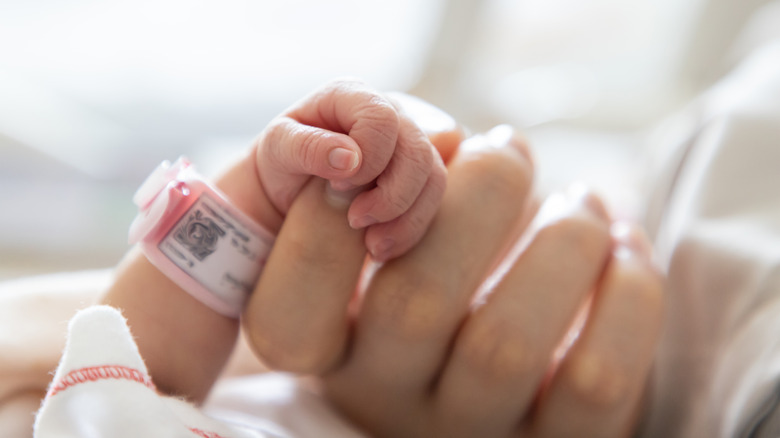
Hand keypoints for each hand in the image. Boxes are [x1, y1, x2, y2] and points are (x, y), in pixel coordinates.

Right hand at [244, 119, 663, 437]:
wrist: (517, 388)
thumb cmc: (445, 293)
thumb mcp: (391, 262)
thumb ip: (394, 201)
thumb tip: (446, 139)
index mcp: (336, 357)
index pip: (288, 316)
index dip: (321, 228)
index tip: (376, 160)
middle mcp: (393, 402)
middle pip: (413, 306)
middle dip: (475, 196)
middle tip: (507, 146)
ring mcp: (473, 432)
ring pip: (506, 344)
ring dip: (562, 239)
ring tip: (583, 199)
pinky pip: (594, 379)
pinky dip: (628, 293)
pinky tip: (624, 246)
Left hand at [252, 79, 447, 260]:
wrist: (288, 189)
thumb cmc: (281, 161)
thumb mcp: (277, 149)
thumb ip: (308, 147)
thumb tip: (351, 158)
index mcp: (352, 95)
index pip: (382, 119)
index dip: (369, 157)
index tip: (337, 184)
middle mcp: (389, 113)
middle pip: (417, 152)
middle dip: (391, 195)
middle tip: (355, 220)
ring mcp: (409, 144)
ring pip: (433, 179)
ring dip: (404, 218)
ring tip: (369, 244)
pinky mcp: (419, 176)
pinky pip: (432, 202)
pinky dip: (409, 230)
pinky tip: (379, 247)